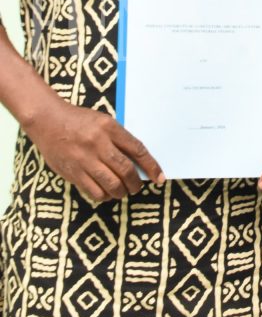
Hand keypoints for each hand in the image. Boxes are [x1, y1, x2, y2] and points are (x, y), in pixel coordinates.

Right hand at [24, 92, 164, 202]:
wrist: (48, 121)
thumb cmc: (79, 120)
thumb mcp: (103, 121)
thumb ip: (118, 139)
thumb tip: (136, 162)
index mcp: (109, 127)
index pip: (137, 150)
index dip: (151, 166)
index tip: (159, 177)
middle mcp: (98, 143)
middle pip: (125, 170)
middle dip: (135, 184)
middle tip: (137, 187)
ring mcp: (84, 159)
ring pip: (111, 184)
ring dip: (121, 192)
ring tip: (122, 191)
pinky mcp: (73, 172)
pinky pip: (94, 191)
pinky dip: (104, 196)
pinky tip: (106, 193)